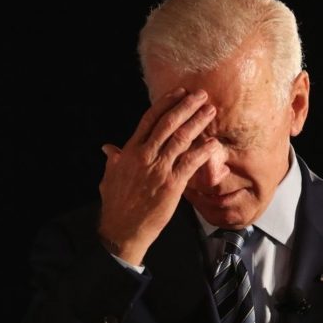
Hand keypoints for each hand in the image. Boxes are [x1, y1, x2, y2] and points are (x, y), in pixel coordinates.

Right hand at [97, 88, 217, 265]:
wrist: (122, 230)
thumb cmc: (116, 205)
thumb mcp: (109, 177)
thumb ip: (113, 160)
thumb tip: (108, 148)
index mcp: (129, 151)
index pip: (149, 120)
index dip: (165, 103)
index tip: (178, 93)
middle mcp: (144, 156)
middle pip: (168, 124)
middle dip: (186, 106)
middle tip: (201, 95)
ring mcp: (159, 169)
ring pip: (181, 138)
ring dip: (198, 122)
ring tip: (210, 111)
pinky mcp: (172, 184)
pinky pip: (191, 163)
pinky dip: (203, 151)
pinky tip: (213, 143)